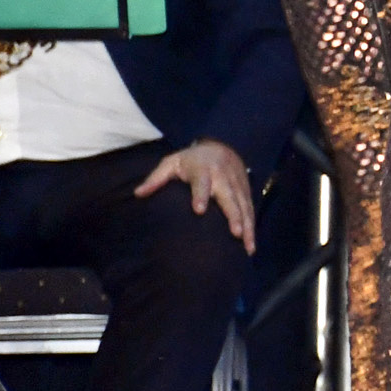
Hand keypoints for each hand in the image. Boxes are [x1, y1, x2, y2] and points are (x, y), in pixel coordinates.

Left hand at [135, 141, 256, 253]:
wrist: (221, 145)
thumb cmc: (190, 160)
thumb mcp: (171, 163)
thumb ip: (156, 178)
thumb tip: (137, 193)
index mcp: (203, 169)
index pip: (202, 183)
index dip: (201, 195)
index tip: (198, 211)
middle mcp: (223, 176)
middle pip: (230, 197)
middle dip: (234, 215)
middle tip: (236, 233)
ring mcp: (237, 184)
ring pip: (244, 205)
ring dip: (247, 225)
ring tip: (248, 245)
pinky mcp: (246, 190)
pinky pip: (250, 209)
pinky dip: (253, 226)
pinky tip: (251, 243)